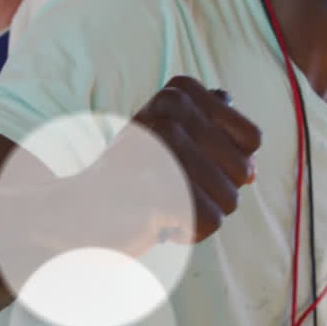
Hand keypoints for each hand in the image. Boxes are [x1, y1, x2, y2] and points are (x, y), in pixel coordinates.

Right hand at [115, 75, 261, 245]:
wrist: (74, 211)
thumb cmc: (129, 177)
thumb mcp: (165, 137)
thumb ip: (208, 127)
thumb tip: (245, 146)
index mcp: (178, 94)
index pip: (253, 138)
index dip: (229, 163)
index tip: (190, 164)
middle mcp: (173, 114)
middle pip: (243, 171)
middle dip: (215, 192)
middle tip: (170, 188)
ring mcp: (166, 151)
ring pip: (230, 199)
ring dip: (200, 213)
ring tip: (161, 203)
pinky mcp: (163, 189)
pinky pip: (210, 221)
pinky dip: (189, 231)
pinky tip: (157, 221)